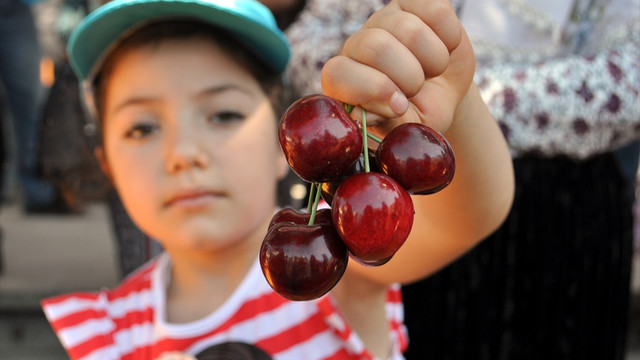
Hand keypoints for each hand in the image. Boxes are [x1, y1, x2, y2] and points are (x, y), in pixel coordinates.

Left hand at [321, 0, 474, 134]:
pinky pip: (436, 10)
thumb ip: (386, 122)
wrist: (444, 94)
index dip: (373, 90)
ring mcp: (384, 20)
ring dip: (434, 60)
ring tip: (432, 71)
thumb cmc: (418, 114)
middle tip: (417, 89)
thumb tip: (367, 113)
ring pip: (410, 29)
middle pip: (377, 46)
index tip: (401, 106)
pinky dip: (450, 37)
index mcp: (343, 81)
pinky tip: (444, 48)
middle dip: (409, 76)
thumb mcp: (405, 128)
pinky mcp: (413, 4)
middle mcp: (357, 45)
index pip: (338, 73)